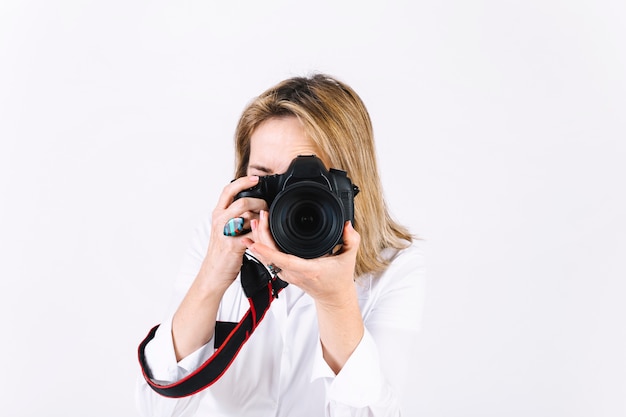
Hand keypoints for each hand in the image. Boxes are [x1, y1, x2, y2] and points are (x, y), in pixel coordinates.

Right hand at [199, 175, 267, 290]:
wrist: (213, 273)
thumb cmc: (222, 251)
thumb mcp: (225, 228)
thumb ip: (236, 216)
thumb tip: (253, 205)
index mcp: (218, 214)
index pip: (228, 190)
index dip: (243, 181)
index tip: (256, 178)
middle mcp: (220, 221)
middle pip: (242, 202)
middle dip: (259, 203)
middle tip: (266, 208)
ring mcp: (225, 233)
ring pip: (248, 217)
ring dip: (261, 219)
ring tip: (264, 224)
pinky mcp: (233, 245)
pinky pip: (252, 234)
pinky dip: (260, 234)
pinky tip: (262, 236)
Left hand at [242, 210, 360, 307]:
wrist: (333, 297)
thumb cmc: (339, 279)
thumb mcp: (349, 258)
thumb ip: (352, 240)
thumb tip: (347, 225)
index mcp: (308, 269)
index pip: (284, 261)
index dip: (268, 252)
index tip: (257, 242)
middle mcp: (294, 273)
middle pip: (270, 257)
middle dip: (261, 236)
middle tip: (260, 217)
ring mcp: (287, 274)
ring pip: (266, 259)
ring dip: (257, 241)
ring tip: (253, 223)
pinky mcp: (284, 273)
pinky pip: (268, 261)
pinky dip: (260, 249)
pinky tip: (253, 239)